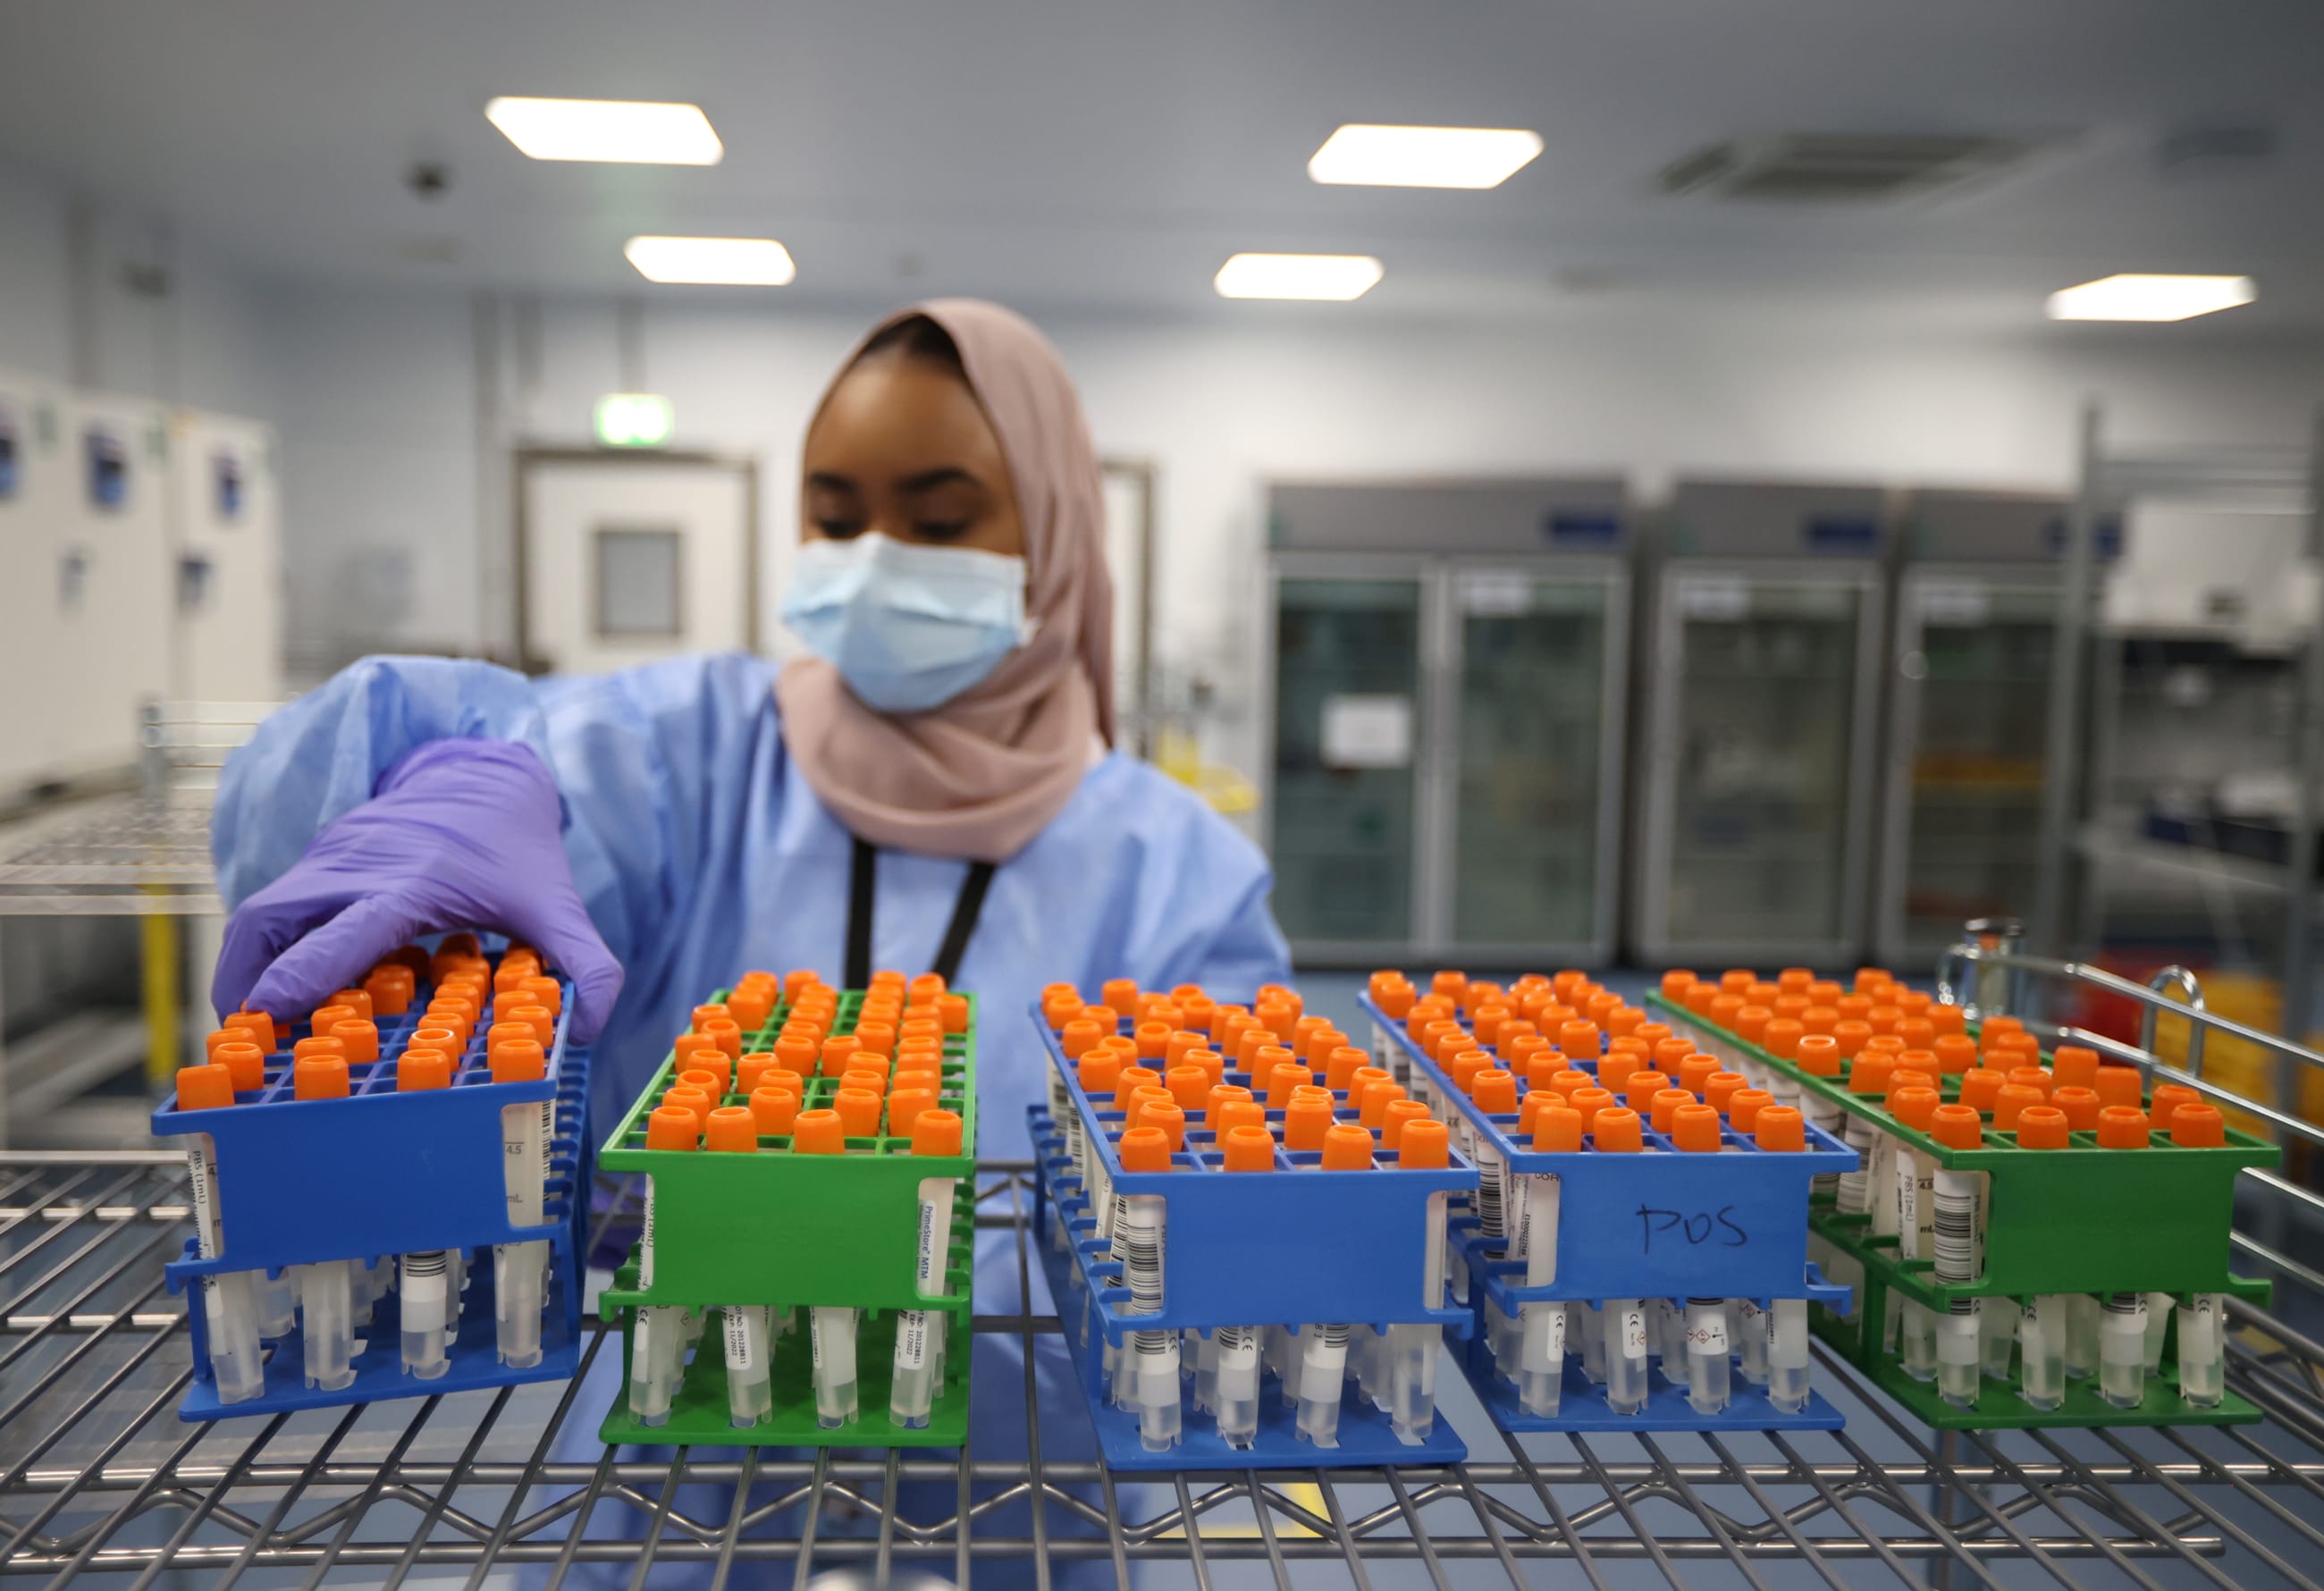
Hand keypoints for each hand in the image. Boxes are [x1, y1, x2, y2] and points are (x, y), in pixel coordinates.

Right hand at [212, 739, 623, 1039]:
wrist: (483, 778)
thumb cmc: (516, 851)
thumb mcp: (558, 905)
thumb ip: (587, 966)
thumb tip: (589, 1031)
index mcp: (414, 882)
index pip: (351, 928)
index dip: (308, 969)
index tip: (270, 1011)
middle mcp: (357, 868)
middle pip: (275, 918)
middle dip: (247, 978)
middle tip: (241, 1042)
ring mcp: (327, 861)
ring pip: (258, 915)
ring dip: (242, 970)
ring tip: (245, 1030)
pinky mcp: (314, 863)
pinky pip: (268, 911)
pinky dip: (257, 954)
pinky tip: (265, 997)